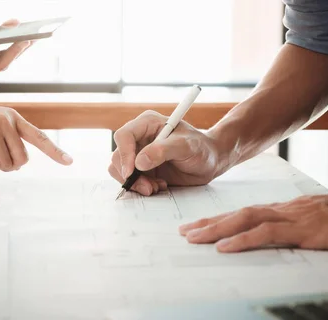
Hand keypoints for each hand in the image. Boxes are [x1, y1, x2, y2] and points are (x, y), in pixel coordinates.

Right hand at [108, 111, 226, 195]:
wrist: (209, 162)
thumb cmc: (201, 148)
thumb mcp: (186, 147)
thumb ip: (162, 151)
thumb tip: (139, 162)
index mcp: (147, 124)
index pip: (124, 136)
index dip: (124, 154)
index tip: (131, 172)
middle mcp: (139, 138)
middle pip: (118, 156)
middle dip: (130, 175)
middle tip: (148, 187)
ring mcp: (138, 154)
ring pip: (120, 170)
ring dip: (135, 183)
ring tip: (156, 187)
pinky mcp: (141, 169)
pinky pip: (130, 180)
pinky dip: (140, 187)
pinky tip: (158, 186)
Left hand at [179, 191, 327, 251]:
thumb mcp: (318, 224)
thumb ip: (296, 229)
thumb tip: (277, 238)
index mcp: (285, 210)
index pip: (245, 213)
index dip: (220, 220)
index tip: (198, 226)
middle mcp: (283, 210)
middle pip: (237, 214)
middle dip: (208, 223)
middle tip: (183, 232)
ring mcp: (292, 218)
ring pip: (245, 220)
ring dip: (216, 230)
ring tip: (193, 238)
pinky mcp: (303, 230)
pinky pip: (266, 234)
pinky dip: (243, 239)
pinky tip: (224, 247)